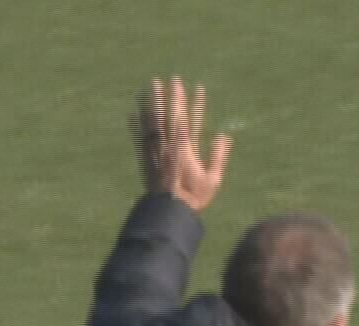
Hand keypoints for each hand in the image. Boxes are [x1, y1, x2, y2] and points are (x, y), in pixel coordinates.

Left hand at [131, 76, 231, 213]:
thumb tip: (226, 136)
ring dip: (151, 104)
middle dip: (171, 96)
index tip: (191, 86)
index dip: (191, 101)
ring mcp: (155, 152)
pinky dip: (136, 125)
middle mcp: (169, 146)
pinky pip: (138, 139)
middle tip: (171, 78)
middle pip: (169, 115)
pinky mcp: (144, 160)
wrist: (168, 212)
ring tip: (149, 87)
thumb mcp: (213, 179)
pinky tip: (132, 113)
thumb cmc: (193, 198)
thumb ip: (219, 156)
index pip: (189, 119)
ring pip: (152, 122)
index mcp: (186, 149)